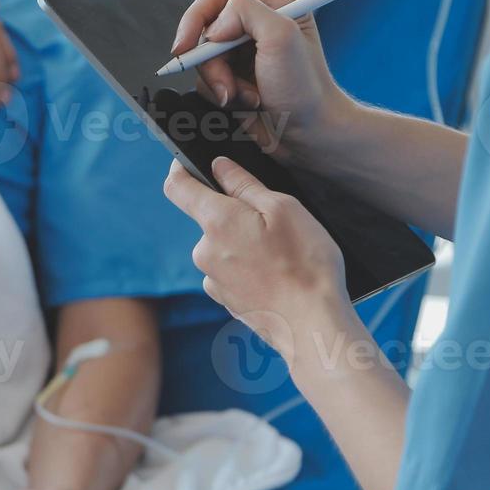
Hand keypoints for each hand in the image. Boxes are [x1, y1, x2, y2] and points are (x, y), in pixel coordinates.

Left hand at [164, 157, 347, 363]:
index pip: (178, 187)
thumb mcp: (284, 209)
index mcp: (217, 222)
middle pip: (210, 219)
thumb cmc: (305, 264)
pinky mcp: (225, 300)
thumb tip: (219, 167)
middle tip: (274, 224)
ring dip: (245, 245)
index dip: (181, 170)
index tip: (190, 164)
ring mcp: (213, 279)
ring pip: (223, 247)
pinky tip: (276, 277)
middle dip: (236, 215)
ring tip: (282, 256)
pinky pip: (231, 272)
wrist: (311, 325)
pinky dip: (248, 269)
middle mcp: (204, 251)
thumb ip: (245, 184)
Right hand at [171, 0, 350, 161]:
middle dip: (212, 62)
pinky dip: (221, 96)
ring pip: (203, 59)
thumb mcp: (281, 37)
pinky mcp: (235, 76)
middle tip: (228, 86)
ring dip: (219, 83)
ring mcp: (245, 51)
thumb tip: (212, 28)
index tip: (184, 47)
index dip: (195, 18)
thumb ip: (244, 12)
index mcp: (274, 1)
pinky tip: (247, 103)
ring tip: (248, 98)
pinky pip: (207, 81)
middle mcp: (258, 22)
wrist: (310, 137)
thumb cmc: (305, 90)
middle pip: (205, 29)